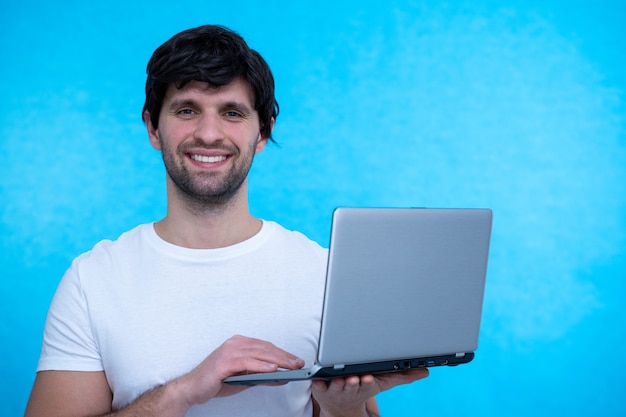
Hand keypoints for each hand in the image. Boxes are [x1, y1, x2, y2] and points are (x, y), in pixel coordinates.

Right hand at [174, 335, 304, 406]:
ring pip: (259, 354)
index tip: (296, 360)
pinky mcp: (224, 361)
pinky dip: (262, 366)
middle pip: (265, 348)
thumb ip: (262, 376)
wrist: (192, 388)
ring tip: (291, 366)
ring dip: (277, 361)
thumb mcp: (243, 379)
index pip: (266, 346)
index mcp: (239, 343)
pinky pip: (248, 363)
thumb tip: (282, 377)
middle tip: (298, 363)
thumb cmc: (216, 381)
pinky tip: (273, 369)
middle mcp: (235, 343)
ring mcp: (229, 350)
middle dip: (284, 357)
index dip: (283, 353)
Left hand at [311, 369, 428, 416]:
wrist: (342, 406)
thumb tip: (425, 371)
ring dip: (336, 383)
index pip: (366, 383)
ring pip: (335, 385)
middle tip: (354, 378)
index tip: (368, 378)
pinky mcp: (320, 387)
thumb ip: (403, 376)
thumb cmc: (363, 388)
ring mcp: (334, 388)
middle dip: (353, 382)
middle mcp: (350, 388)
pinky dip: (317, 382)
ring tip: (337, 378)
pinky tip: (317, 378)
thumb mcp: (384, 382)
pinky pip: (317, 384)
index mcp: (364, 385)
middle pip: (351, 384)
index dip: (366, 381)